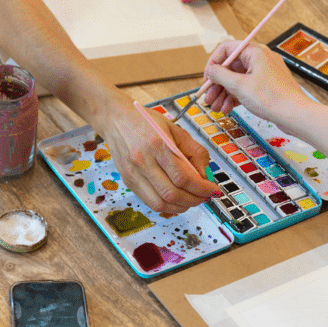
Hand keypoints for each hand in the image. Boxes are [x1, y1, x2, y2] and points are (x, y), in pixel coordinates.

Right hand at [97, 96, 219, 213]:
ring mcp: (133, 174)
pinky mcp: (128, 181)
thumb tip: (205, 175)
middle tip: (205, 197)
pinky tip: (176, 200)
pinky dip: (167, 206)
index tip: (212, 189)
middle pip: (172, 193)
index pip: (182, 176)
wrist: (115, 120)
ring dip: (181, 206)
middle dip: (194, 200)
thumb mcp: (174, 129)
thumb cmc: (145, 122)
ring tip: (192, 200)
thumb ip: (193, 151)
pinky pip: (149, 202)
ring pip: (160, 203)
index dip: (201, 188)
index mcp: (157, 145)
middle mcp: (142, 161)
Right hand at [199, 41, 312, 123]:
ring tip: (216, 108)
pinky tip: (227, 108)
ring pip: (237, 79)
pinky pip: (245, 87)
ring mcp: (263, 72)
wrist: (294, 114)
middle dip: (217, 84)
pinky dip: (235, 97)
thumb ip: (220, 76)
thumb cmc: (272, 98)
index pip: (226, 49)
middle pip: (230, 67)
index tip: (206, 79)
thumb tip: (210, 70)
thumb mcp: (239, 86)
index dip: (213, 64)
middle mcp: (259, 59)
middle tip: (208, 98)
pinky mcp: (266, 85)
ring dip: (224, 93)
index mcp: (254, 52)